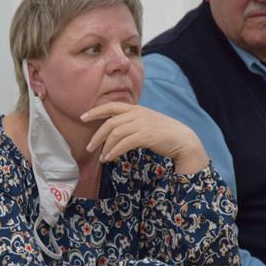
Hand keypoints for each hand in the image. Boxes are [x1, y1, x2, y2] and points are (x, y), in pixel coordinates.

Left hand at [82, 103, 207, 173]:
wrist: (182, 139)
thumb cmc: (162, 132)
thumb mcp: (145, 121)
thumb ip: (131, 121)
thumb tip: (113, 129)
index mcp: (136, 108)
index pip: (111, 106)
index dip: (95, 111)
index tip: (82, 117)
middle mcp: (137, 114)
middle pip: (110, 122)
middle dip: (97, 135)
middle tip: (89, 147)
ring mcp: (142, 124)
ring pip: (115, 133)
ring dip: (105, 147)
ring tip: (101, 157)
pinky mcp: (146, 135)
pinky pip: (124, 143)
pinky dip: (114, 151)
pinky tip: (109, 158)